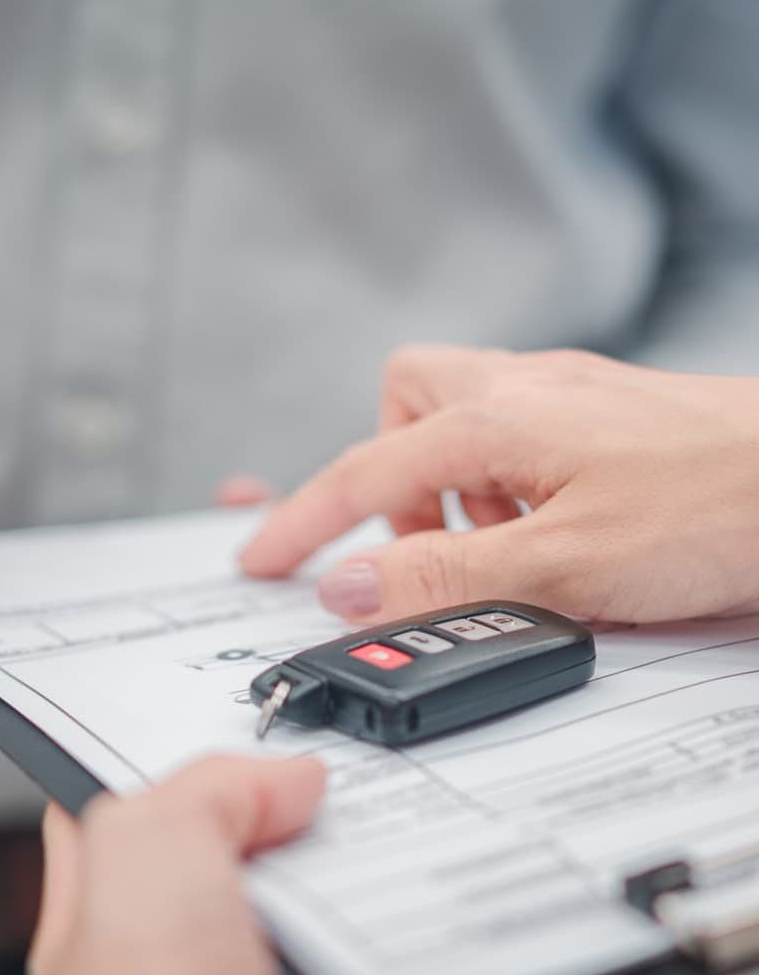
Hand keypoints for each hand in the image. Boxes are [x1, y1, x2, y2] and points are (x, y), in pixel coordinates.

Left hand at [29, 756, 345, 974]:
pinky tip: (374, 906)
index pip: (103, 828)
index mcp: (86, 932)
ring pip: (285, 906)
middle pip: (207, 862)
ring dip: (318, 872)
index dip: (145, 772)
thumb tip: (290, 781)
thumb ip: (209, 786)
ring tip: (340, 840)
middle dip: (249, 821)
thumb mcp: (148, 838)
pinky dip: (367, 922)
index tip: (194, 739)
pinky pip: (348, 950)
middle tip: (288, 787)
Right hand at [241, 344, 758, 624]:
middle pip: (404, 404)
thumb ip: (442, 577)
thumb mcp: (563, 565)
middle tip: (421, 546)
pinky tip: (559, 535)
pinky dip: (510, 492)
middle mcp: (525, 390)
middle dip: (389, 478)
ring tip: (510, 554)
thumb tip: (347, 585)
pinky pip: (520, 441)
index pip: (363, 473)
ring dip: (458, 494)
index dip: (301, 523)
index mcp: (495, 420)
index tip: (261, 561)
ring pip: (463, 422)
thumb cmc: (723, 507)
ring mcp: (569, 396)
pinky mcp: (606, 416)